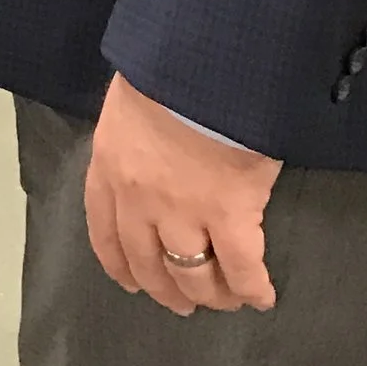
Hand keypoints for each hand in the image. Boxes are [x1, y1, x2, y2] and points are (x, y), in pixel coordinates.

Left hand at [84, 72, 280, 314]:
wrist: (202, 61)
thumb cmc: (167, 70)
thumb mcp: (131, 102)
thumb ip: (134, 136)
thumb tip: (152, 149)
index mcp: (108, 168)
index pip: (104, 232)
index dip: (119, 264)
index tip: (131, 282)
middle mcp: (137, 200)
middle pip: (147, 263)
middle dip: (164, 289)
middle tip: (182, 304)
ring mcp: (181, 212)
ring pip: (191, 274)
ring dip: (209, 294)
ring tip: (224, 301)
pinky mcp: (229, 214)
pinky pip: (241, 267)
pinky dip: (251, 289)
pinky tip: (262, 298)